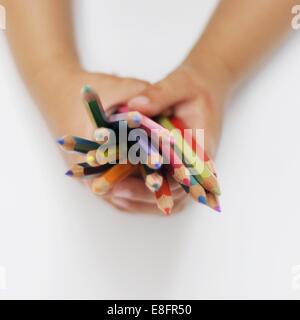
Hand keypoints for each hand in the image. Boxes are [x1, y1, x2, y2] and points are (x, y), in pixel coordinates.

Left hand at [107, 57, 232, 212]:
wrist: (205, 90)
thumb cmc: (195, 88)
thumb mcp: (180, 84)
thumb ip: (159, 95)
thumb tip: (133, 106)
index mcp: (201, 147)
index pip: (181, 177)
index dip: (155, 186)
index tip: (127, 186)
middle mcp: (197, 164)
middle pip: (174, 193)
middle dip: (142, 197)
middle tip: (113, 193)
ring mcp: (188, 168)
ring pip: (168, 195)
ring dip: (141, 200)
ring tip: (113, 196)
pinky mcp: (178, 167)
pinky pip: (163, 187)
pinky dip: (143, 193)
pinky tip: (121, 192)